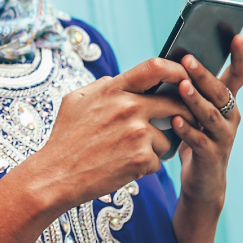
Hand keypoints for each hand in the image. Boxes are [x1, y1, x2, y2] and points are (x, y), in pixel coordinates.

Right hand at [0, 57, 193, 242]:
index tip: (186, 77)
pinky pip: (159, 160)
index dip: (178, 69)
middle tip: (179, 123)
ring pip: (168, 137)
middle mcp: (129, 107)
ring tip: (131, 152)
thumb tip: (118, 80)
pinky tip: (125, 167)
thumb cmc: (65, 137)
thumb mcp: (74, 100)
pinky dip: (146, 166)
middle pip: (176, 105)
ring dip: (157, 146)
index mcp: (113, 90)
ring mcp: (137, 133)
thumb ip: (101, 87)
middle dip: (183, 114)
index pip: (155, 68)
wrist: (56, 174)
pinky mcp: (142, 159)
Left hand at [171, 34, 242, 208]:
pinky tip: (175, 121)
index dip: (239, 56)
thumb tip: (170, 57)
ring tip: (182, 86)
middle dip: (205, 74)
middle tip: (188, 58)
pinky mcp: (211, 156)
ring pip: (210, 115)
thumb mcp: (194, 109)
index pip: (238, 75)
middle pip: (221, 92)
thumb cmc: (194, 136)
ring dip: (195, 99)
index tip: (237, 35)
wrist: (202, 181)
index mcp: (226, 102)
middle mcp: (230, 117)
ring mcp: (223, 137)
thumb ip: (189, 87)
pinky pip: (199, 141)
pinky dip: (188, 130)